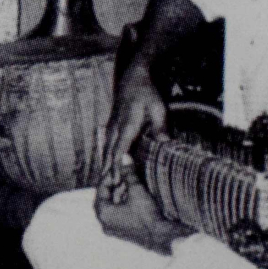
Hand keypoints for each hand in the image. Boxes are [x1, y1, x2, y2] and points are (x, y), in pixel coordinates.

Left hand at [94, 167, 187, 254]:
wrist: (163, 238)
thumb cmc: (147, 215)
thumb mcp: (137, 191)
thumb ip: (128, 173)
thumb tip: (124, 156)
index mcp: (103, 213)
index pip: (101, 189)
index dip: (109, 176)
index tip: (117, 167)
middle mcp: (104, 222)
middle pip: (105, 197)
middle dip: (114, 184)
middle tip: (122, 173)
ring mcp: (113, 229)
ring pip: (112, 206)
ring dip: (119, 193)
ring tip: (128, 182)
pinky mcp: (122, 232)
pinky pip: (117, 214)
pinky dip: (122, 203)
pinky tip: (132, 195)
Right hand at [103, 60, 166, 174]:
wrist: (131, 79)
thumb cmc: (146, 93)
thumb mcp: (158, 108)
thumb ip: (160, 127)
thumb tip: (163, 144)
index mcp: (126, 126)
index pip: (118, 150)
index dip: (116, 166)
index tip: (114, 180)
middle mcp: (115, 129)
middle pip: (108, 154)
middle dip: (107, 171)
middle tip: (107, 189)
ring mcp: (111, 127)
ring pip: (105, 150)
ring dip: (105, 165)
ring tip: (104, 182)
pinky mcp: (112, 127)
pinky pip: (106, 145)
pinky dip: (106, 157)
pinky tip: (107, 166)